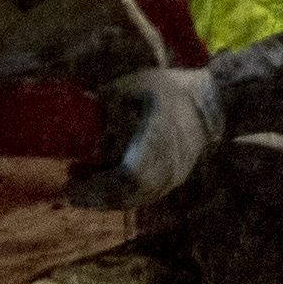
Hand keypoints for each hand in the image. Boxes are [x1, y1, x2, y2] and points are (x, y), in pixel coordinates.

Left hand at [66, 64, 219, 209]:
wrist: (212, 103)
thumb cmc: (171, 90)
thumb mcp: (137, 84)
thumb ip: (109, 96)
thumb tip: (77, 105)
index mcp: (158, 138)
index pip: (129, 176)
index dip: (100, 186)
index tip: (74, 186)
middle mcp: (168, 164)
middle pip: (128, 195)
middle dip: (97, 197)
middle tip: (71, 192)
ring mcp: (173, 176)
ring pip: (136, 199)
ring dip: (107, 200)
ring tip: (82, 189)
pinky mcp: (174, 180)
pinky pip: (145, 196)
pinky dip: (121, 197)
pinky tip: (103, 188)